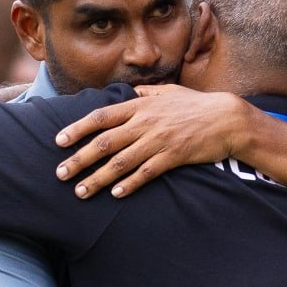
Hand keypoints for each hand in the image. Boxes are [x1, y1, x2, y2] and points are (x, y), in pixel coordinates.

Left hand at [53, 85, 249, 198]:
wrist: (228, 118)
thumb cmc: (197, 105)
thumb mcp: (169, 92)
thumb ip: (147, 92)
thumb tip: (131, 91)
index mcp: (140, 105)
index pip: (101, 117)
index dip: (77, 129)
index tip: (59, 141)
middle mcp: (145, 122)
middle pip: (104, 143)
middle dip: (79, 159)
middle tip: (60, 174)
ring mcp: (159, 140)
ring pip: (121, 161)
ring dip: (98, 178)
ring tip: (81, 191)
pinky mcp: (174, 156)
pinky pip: (146, 172)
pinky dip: (130, 183)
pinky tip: (116, 194)